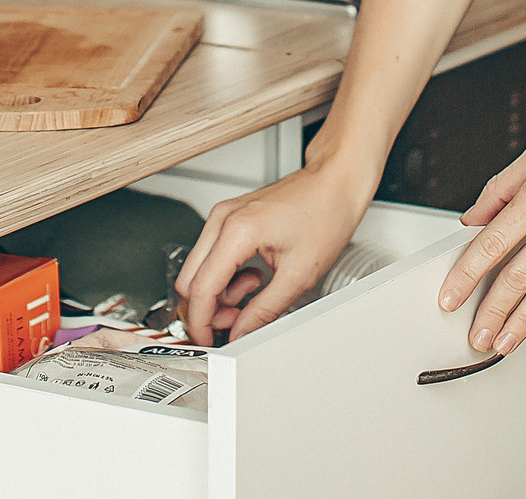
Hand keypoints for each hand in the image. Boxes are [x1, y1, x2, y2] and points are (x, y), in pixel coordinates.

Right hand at [172, 160, 372, 345]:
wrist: (336, 183)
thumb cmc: (325, 214)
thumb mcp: (299, 275)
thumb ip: (264, 311)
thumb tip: (240, 333)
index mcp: (237, 231)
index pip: (201, 289)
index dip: (201, 323)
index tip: (208, 342)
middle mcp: (223, 219)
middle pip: (190, 280)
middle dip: (210, 309)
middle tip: (238, 320)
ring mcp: (223, 215)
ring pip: (199, 269)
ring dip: (221, 292)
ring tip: (256, 289)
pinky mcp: (229, 216)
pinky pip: (211, 255)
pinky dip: (226, 275)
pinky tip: (254, 275)